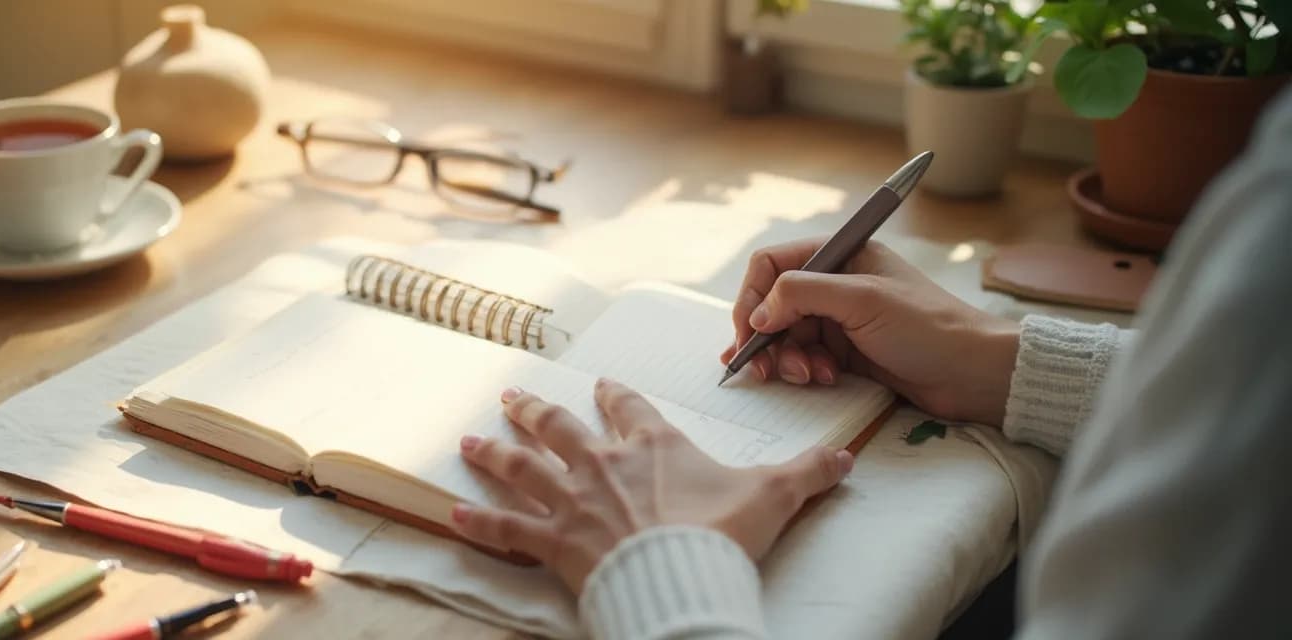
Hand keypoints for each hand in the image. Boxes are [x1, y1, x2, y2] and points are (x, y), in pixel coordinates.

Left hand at [450, 379, 852, 593]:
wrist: (683, 578)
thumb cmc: (721, 536)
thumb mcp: (773, 497)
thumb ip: (806, 473)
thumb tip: (845, 457)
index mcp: (652, 445)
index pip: (628, 407)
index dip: (613, 395)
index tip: (598, 384)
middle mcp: (603, 463)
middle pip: (560, 428)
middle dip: (534, 411)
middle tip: (510, 397)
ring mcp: (573, 501)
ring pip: (522, 468)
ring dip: (494, 454)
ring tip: (470, 441)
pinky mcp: (553, 542)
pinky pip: (506, 530)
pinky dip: (478, 523)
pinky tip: (452, 515)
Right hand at [721, 238, 1019, 425]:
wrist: (972, 373)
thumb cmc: (927, 327)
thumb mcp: (862, 300)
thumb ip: (803, 295)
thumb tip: (758, 314)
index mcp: (840, 255)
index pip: (772, 265)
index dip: (753, 298)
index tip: (749, 332)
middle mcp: (835, 283)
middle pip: (773, 305)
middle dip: (766, 337)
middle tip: (762, 369)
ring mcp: (840, 318)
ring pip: (786, 335)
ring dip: (787, 358)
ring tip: (807, 376)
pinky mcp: (846, 351)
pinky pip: (805, 357)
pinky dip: (805, 370)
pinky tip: (825, 379)